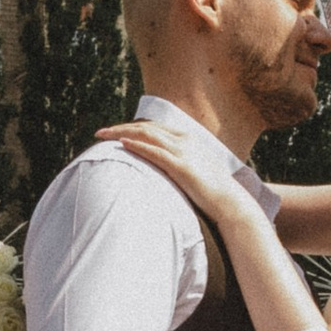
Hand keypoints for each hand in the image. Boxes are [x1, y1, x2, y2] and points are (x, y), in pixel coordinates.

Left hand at [102, 118, 255, 223]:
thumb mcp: (195, 172)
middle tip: (100, 133)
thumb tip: (166, 170)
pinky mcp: (181, 166)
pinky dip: (137, 146)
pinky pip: (155, 152)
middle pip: (146, 127)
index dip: (132, 127)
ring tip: (104, 136)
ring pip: (147, 135)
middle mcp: (185, 140)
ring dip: (122, 133)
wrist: (231, 203)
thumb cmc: (213, 192)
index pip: (154, 127)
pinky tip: (122, 145)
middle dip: (121, 127)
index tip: (114, 133)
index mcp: (188, 139)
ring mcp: (184, 152)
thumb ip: (180, 165)